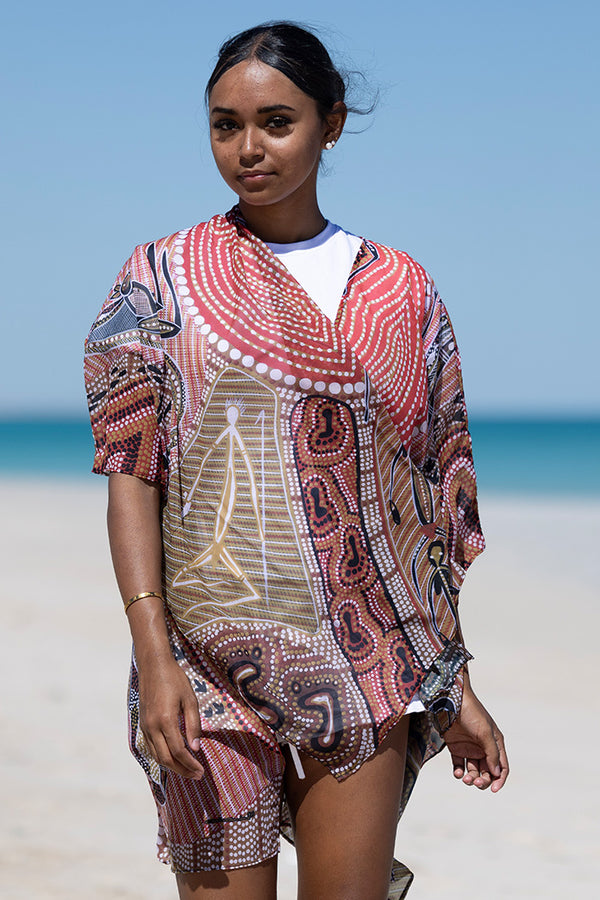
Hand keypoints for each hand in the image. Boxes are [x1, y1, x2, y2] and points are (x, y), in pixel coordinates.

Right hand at [137, 656, 204, 779]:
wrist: (153, 665)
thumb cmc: (174, 679)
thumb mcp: (190, 699)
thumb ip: (193, 724)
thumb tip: (196, 748)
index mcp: (166, 720)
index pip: (179, 751)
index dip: (190, 764)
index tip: (201, 770)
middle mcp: (152, 726)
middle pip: (166, 759)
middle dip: (182, 770)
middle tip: (197, 776)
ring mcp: (145, 726)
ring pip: (156, 756)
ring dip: (172, 767)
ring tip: (187, 770)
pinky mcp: (142, 724)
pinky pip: (151, 747)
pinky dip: (162, 757)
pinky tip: (173, 758)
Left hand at [442, 680, 508, 792]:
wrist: (450, 700)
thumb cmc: (471, 713)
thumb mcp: (485, 732)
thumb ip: (491, 753)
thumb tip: (496, 773)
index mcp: (495, 743)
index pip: (502, 767)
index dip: (499, 779)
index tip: (494, 789)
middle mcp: (484, 747)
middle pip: (487, 772)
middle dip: (484, 780)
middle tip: (476, 782)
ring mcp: (469, 748)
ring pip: (473, 771)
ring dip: (471, 778)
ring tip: (465, 779)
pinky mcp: (456, 747)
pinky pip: (459, 765)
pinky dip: (459, 772)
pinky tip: (458, 773)